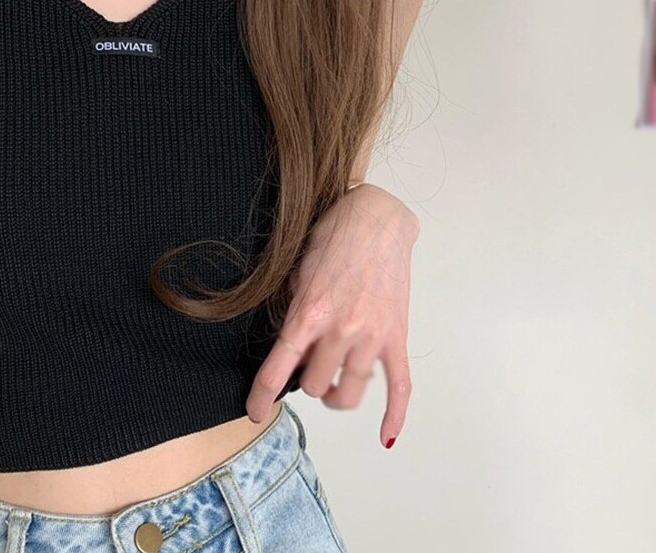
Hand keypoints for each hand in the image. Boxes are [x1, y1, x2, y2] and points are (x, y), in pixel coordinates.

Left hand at [246, 183, 417, 447]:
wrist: (377, 219)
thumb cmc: (335, 237)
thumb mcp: (298, 271)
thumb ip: (293, 311)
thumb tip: (289, 343)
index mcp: (308, 313)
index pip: (278, 371)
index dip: (261, 397)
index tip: (255, 411)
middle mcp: (339, 331)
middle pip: (314, 386)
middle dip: (306, 380)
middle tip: (307, 367)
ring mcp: (371, 337)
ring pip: (349, 394)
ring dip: (337, 395)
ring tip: (333, 386)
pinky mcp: (396, 337)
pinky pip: (400, 388)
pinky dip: (394, 417)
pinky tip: (386, 435)